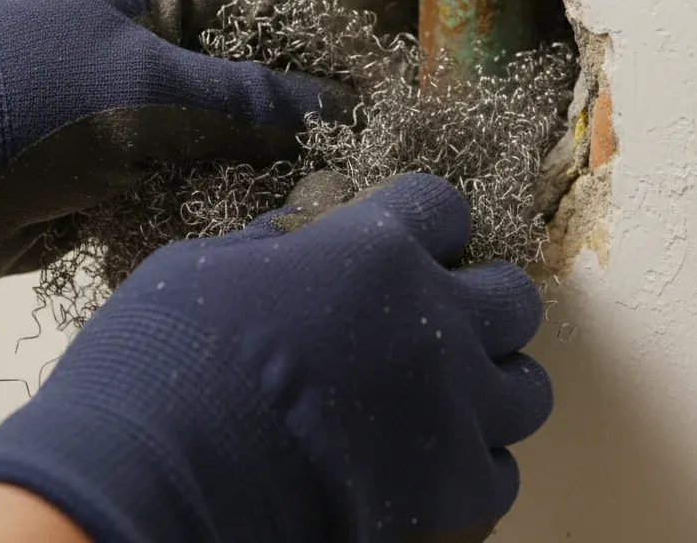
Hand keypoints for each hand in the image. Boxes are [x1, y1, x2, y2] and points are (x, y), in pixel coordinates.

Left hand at [0, 0, 351, 289]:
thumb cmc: (24, 103)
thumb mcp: (145, 89)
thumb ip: (248, 100)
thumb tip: (341, 109)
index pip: (265, 16)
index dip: (324, 61)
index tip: (382, 108)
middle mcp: (147, 42)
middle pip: (249, 85)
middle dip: (296, 129)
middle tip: (358, 175)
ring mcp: (130, 112)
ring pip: (222, 145)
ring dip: (259, 179)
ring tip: (321, 214)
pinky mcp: (115, 174)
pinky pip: (185, 190)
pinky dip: (214, 213)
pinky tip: (259, 240)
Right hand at [0, 173, 552, 541]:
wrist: (167, 478)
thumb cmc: (168, 361)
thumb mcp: (204, 271)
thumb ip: (270, 250)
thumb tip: (296, 238)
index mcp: (376, 251)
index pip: (442, 206)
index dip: (423, 224)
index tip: (402, 244)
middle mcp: (434, 321)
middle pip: (513, 296)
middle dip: (480, 303)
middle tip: (432, 325)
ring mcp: (454, 407)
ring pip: (529, 387)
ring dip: (492, 386)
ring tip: (446, 401)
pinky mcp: (453, 489)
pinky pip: (502, 471)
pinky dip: (471, 467)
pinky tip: (425, 466)